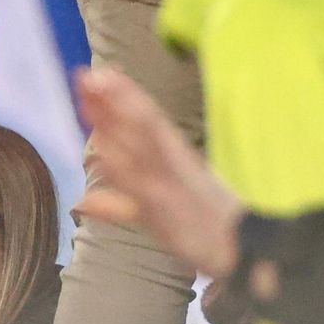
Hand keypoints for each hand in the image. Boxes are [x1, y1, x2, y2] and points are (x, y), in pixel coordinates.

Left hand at [73, 67, 243, 277]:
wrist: (243, 249)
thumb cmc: (203, 228)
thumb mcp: (152, 213)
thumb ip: (115, 205)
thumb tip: (81, 201)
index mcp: (175, 157)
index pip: (146, 120)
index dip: (122, 96)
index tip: (98, 73)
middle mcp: (170, 165)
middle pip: (138, 124)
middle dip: (112, 99)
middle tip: (86, 74)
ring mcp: (165, 185)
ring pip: (138, 145)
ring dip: (115, 119)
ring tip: (93, 93)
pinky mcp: (163, 210)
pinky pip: (139, 188)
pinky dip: (119, 171)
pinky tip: (99, 155)